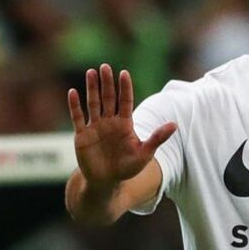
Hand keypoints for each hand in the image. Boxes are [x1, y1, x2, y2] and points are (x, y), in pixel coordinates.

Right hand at [67, 64, 175, 189]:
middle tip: (105, 66)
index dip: (125, 88)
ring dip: (92, 88)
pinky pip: (78, 117)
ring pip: (93, 103)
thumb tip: (175, 124)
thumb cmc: (127, 168)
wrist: (106, 183)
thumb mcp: (145, 154)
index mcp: (125, 124)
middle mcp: (110, 122)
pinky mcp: (82, 135)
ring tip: (91, 72)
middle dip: (107, 83)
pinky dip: (75, 105)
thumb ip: (157, 138)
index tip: (124, 73)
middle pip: (109, 98)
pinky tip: (73, 92)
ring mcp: (95, 127)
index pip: (125, 101)